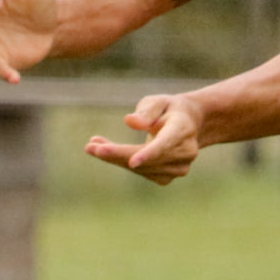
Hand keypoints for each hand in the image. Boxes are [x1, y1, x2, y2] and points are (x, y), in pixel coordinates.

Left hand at [84, 93, 206, 185]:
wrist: (188, 125)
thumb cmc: (168, 109)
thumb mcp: (159, 101)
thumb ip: (147, 110)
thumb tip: (130, 121)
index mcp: (183, 130)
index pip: (165, 144)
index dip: (149, 154)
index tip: (132, 162)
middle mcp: (185, 152)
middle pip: (147, 159)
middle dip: (117, 154)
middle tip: (90, 147)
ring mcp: (178, 169)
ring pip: (140, 168)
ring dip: (114, 158)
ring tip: (92, 145)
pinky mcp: (166, 178)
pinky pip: (140, 172)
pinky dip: (121, 162)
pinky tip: (104, 151)